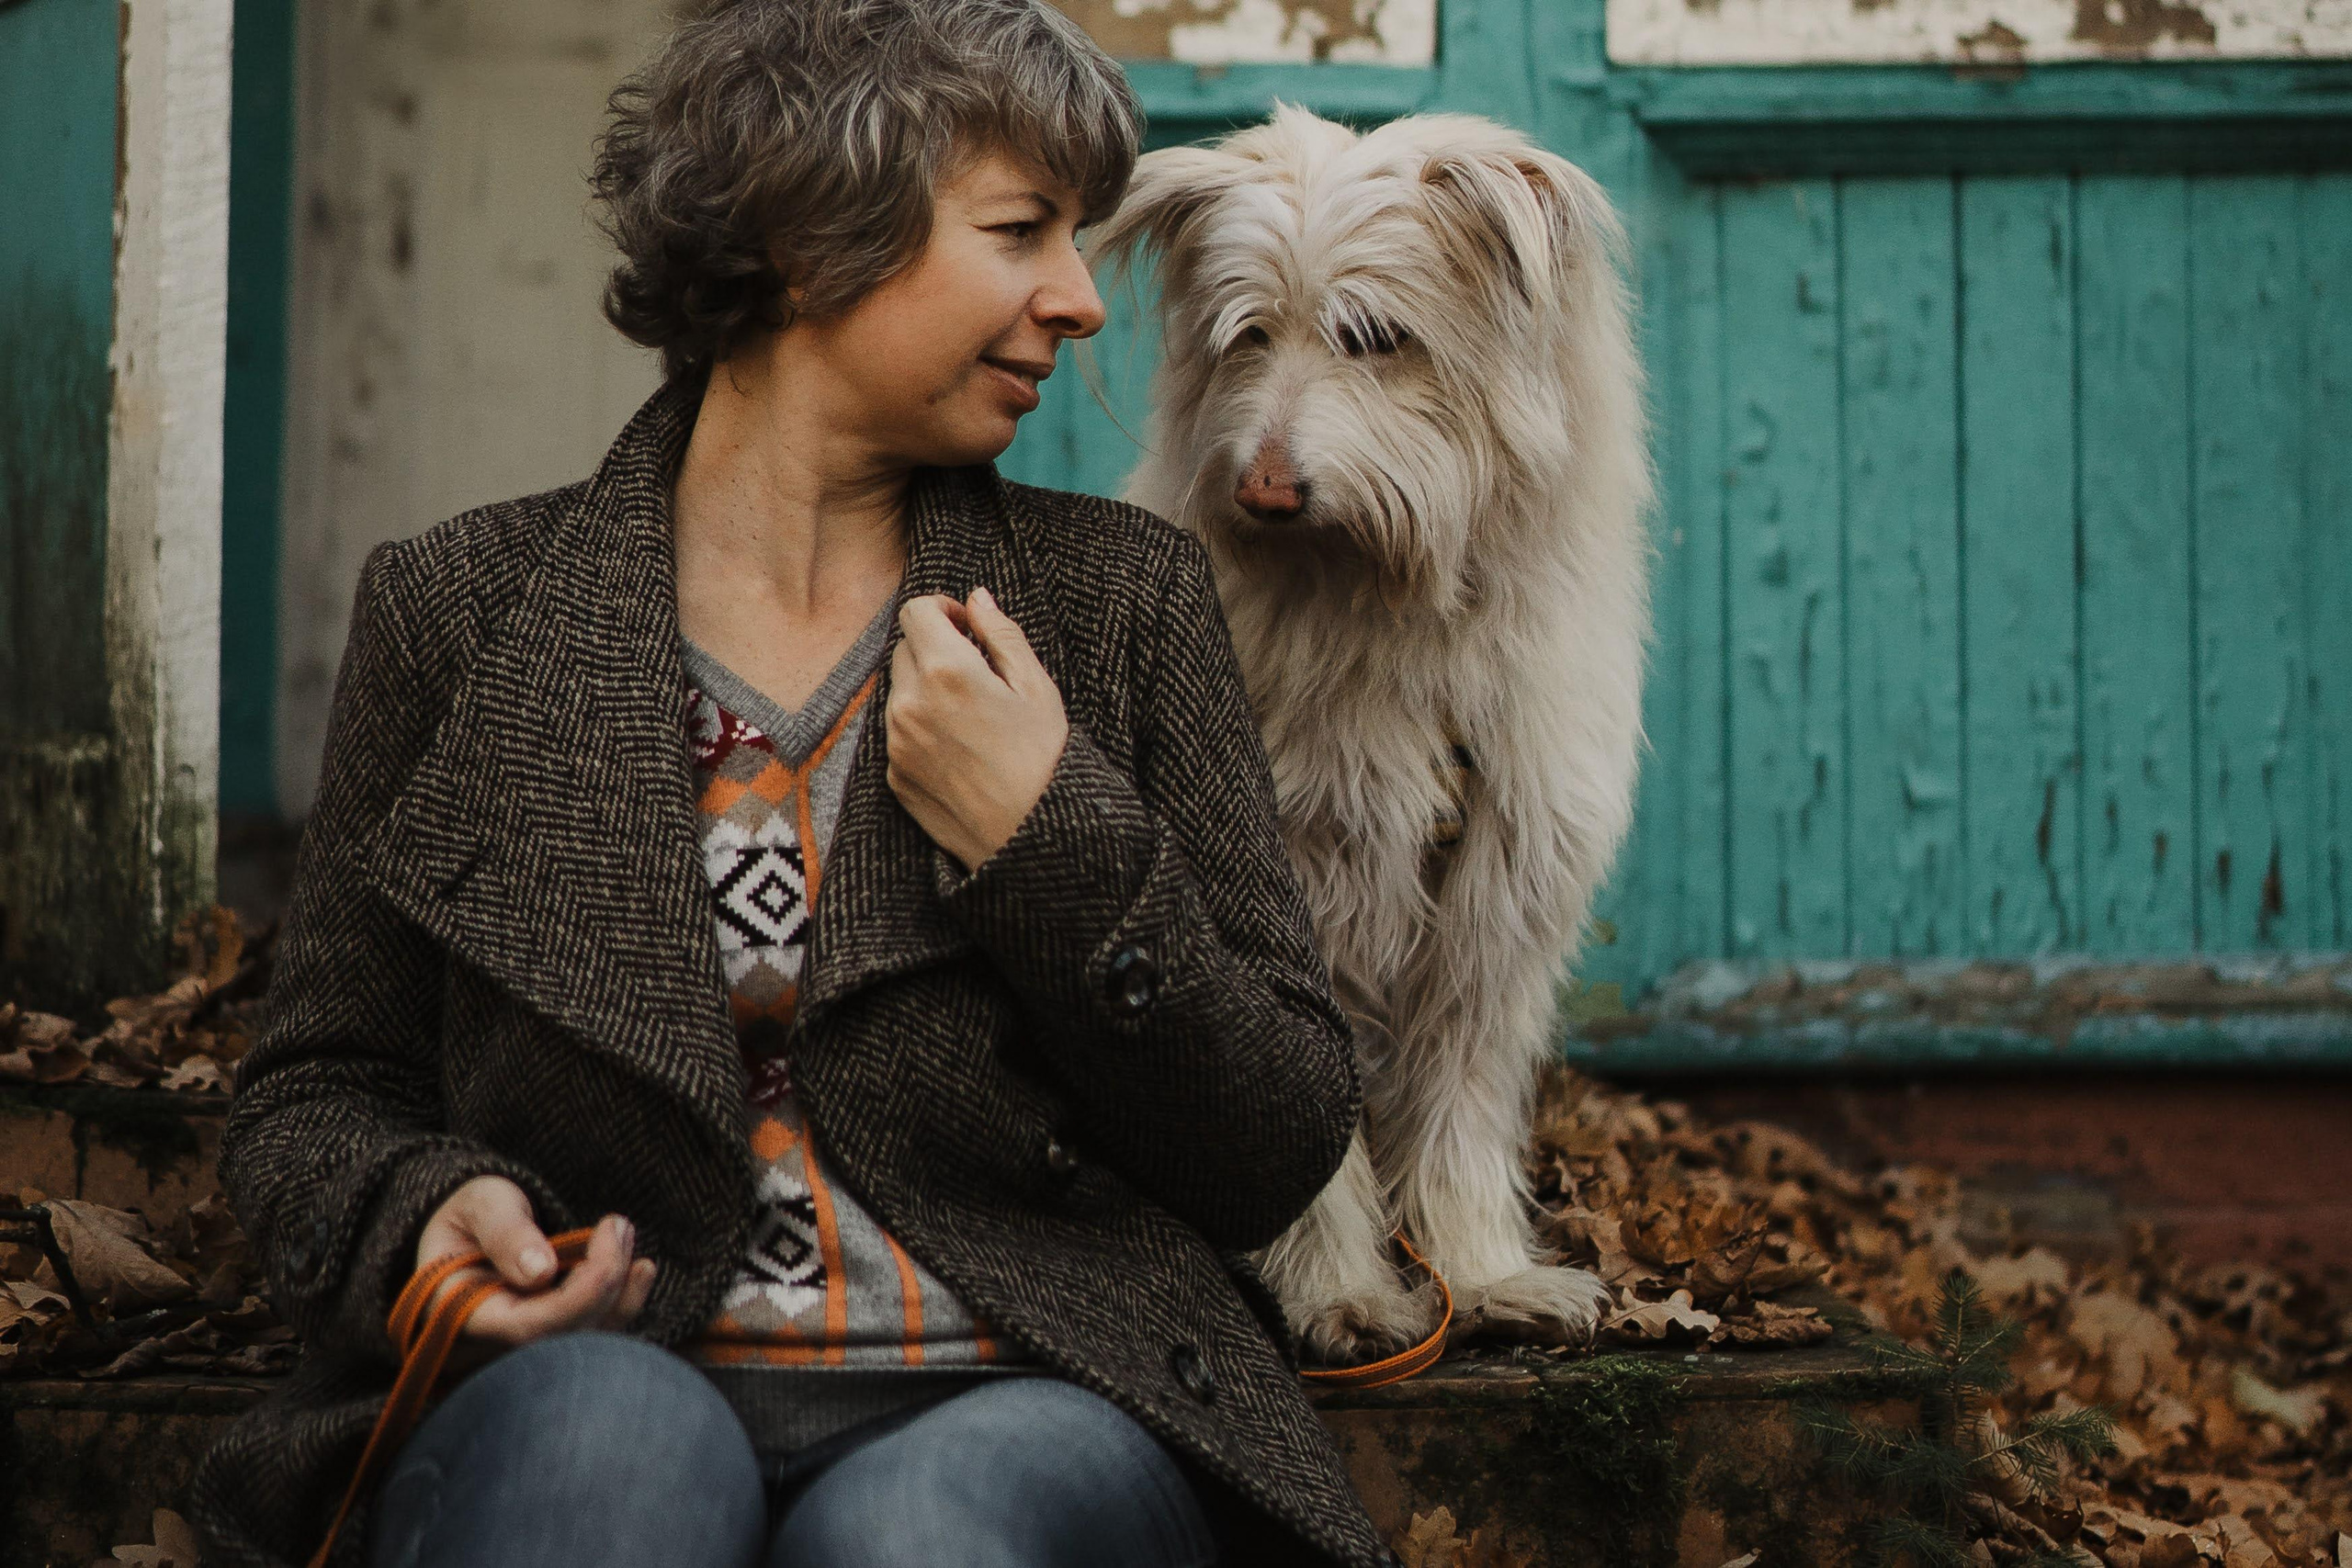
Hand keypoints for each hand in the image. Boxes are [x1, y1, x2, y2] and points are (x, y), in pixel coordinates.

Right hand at [410, 1176, 655, 1366]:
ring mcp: (520, 1350)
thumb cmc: (472, 1214)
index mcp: (460, 1315)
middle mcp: (491, 1346)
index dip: (582, 1292)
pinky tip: (642, 1269)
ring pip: (585, 1344)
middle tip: (619, 1225)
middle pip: (563, 1339)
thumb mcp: (480, 1205)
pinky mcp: (550, 1342)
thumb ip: (505, 1233)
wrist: (470, 1230)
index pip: (529, 1328)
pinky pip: (593, 1337)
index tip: (607, 1233)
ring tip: (624, 1234)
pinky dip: (623, 1304)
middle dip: (606, 1284)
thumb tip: (541, 1272)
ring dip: (621, 1293)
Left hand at [886, 586, 1068, 870]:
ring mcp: (896, 743)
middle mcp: (909, 703)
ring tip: (972, 717)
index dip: (943, 610)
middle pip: (904, 648)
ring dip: (926, 689)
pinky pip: (898, 733)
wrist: (1033, 841)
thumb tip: (977, 597)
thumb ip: (1001, 634)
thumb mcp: (1036, 687)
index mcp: (946, 671)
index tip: (968, 629)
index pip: (917, 610)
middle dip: (935, 649)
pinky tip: (961, 750)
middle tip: (977, 673)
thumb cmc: (1046, 761)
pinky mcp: (894, 776)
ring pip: (899, 691)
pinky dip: (921, 728)